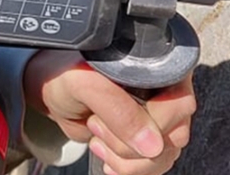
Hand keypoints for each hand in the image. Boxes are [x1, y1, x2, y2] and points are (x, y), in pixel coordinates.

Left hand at [23, 50, 194, 174]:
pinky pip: (152, 165)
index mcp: (156, 65)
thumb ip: (117, 109)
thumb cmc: (64, 74)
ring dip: (125, 158)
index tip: (120, 124)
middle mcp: (164, 90)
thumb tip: (153, 145)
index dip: (154, 122)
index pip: (179, 103)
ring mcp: (156, 116)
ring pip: (164, 156)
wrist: (49, 90)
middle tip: (97, 124)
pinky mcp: (144, 136)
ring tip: (97, 136)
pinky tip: (104, 153)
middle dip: (131, 143)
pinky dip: (126, 168)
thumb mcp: (84, 83)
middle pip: (174, 136)